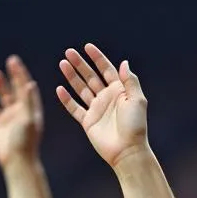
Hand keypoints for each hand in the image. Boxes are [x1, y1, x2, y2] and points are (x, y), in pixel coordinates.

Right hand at [0, 55, 43, 168]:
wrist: (17, 162)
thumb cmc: (26, 142)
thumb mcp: (29, 119)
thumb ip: (29, 102)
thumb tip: (30, 83)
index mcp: (32, 110)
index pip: (26, 88)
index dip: (21, 74)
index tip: (15, 61)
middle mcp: (22, 113)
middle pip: (16, 90)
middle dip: (13, 76)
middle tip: (10, 60)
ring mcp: (10, 119)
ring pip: (3, 98)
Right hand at [56, 44, 149, 168]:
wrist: (127, 151)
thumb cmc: (135, 126)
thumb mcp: (137, 100)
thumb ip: (130, 81)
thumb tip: (124, 62)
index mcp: (119, 92)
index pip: (107, 70)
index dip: (97, 58)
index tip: (87, 47)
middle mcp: (107, 98)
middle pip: (91, 77)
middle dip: (80, 64)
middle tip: (68, 52)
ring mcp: (97, 110)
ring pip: (81, 89)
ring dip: (72, 77)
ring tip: (62, 64)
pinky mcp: (88, 122)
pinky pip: (74, 108)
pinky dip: (66, 99)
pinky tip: (59, 88)